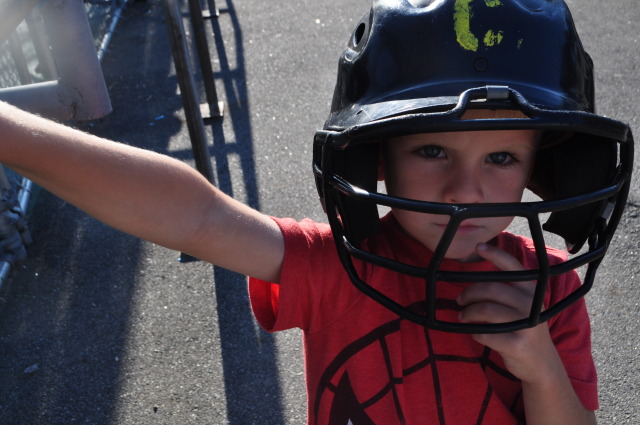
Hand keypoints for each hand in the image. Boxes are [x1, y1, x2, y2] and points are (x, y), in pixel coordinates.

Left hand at [456, 243, 560, 383]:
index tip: (478, 246)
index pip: (513, 266)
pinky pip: (485, 333)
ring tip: (462, 316)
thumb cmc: (523, 328)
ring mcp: (526, 324)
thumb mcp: (523, 306)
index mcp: (531, 290)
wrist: (541, 363)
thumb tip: (474, 278)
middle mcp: (531, 304)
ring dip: (468, 313)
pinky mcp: (517, 344)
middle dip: (469, 293)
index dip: (495, 255)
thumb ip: (507, 291)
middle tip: (459, 300)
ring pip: (486, 310)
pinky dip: (474, 332)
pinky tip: (474, 333)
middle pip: (491, 289)